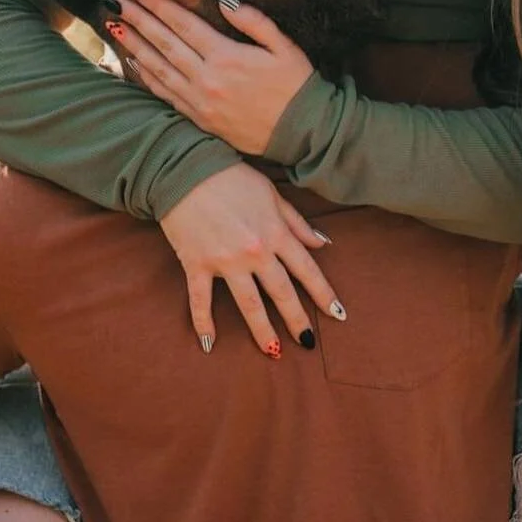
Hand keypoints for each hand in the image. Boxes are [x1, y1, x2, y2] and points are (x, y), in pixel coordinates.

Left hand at [107, 0, 313, 156]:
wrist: (303, 133)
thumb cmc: (296, 85)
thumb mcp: (283, 46)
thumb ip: (253, 21)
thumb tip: (222, 0)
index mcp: (227, 57)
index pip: (183, 24)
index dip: (157, 4)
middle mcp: (208, 79)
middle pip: (164, 43)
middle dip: (139, 19)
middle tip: (115, 1)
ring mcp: (200, 102)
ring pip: (159, 69)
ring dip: (135, 46)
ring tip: (115, 27)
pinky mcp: (200, 120)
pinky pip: (165, 95)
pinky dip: (146, 78)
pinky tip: (132, 63)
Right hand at [158, 162, 344, 356]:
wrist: (185, 169)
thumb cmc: (231, 178)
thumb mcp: (271, 194)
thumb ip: (297, 222)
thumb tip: (323, 244)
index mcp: (275, 233)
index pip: (306, 270)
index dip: (323, 294)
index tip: (337, 315)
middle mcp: (254, 251)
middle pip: (281, 293)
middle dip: (297, 320)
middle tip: (308, 343)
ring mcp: (225, 261)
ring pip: (248, 303)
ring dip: (262, 330)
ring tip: (274, 352)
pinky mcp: (196, 264)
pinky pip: (201, 299)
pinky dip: (203, 323)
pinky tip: (209, 344)